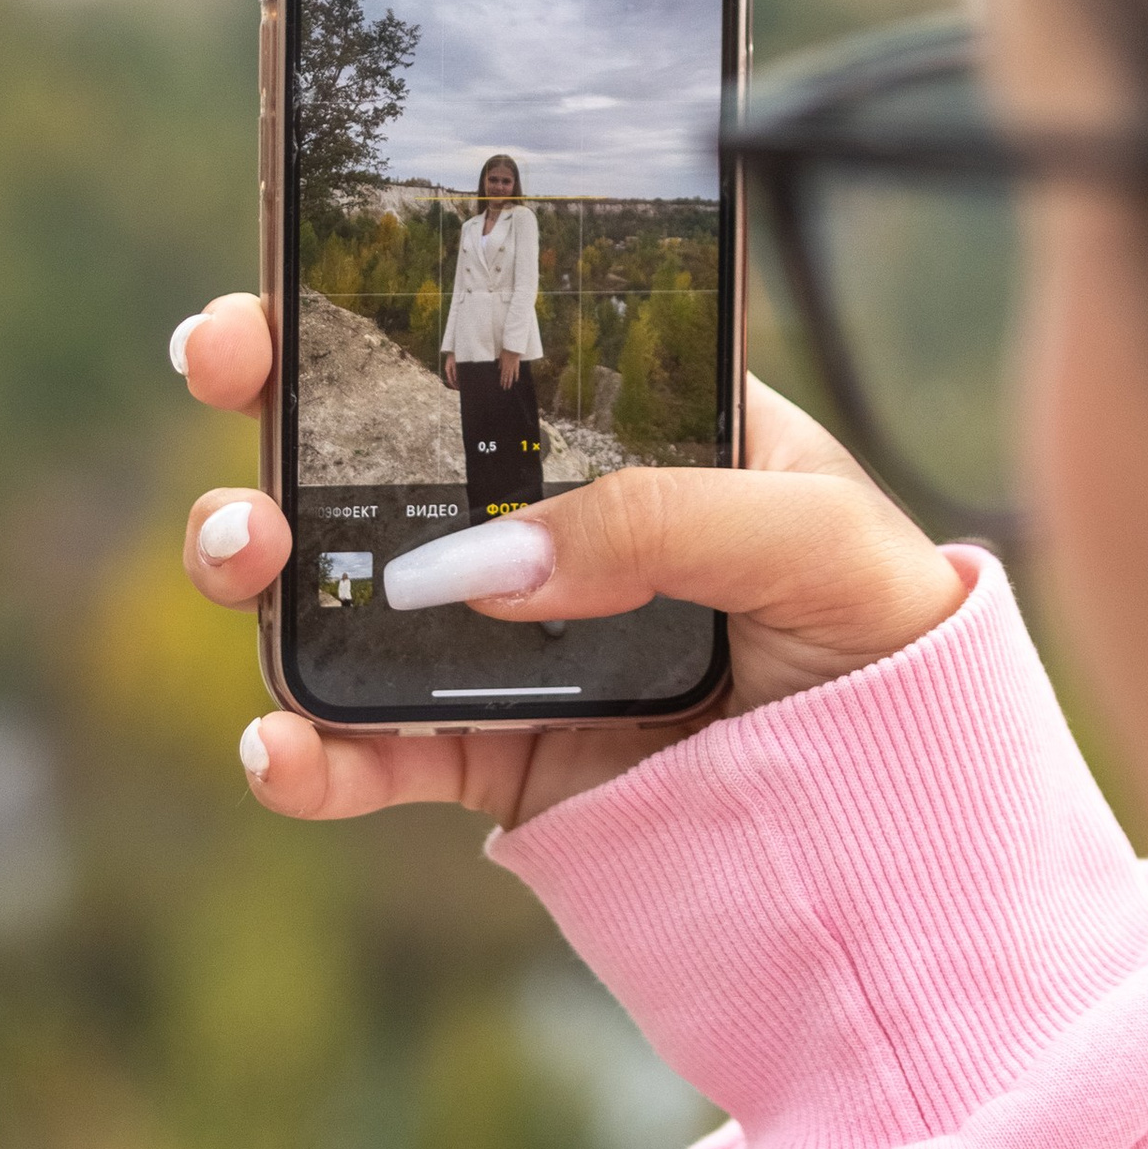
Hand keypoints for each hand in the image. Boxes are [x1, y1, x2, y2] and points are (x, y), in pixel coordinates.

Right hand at [175, 293, 964, 833]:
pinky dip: (309, 754)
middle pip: (368, 455)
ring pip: (343, 595)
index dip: (357, 315)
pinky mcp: (493, 761)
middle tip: (227, 384)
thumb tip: (482, 566)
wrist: (920, 841)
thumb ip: (661, 523)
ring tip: (247, 564)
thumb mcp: (813, 539)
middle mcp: (546, 525)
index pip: (473, 350)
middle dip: (271, 416)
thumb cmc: (892, 641)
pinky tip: (282, 749)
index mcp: (625, 430)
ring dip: (263, 571)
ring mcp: (505, 646)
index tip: (267, 306)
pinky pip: (374, 752)